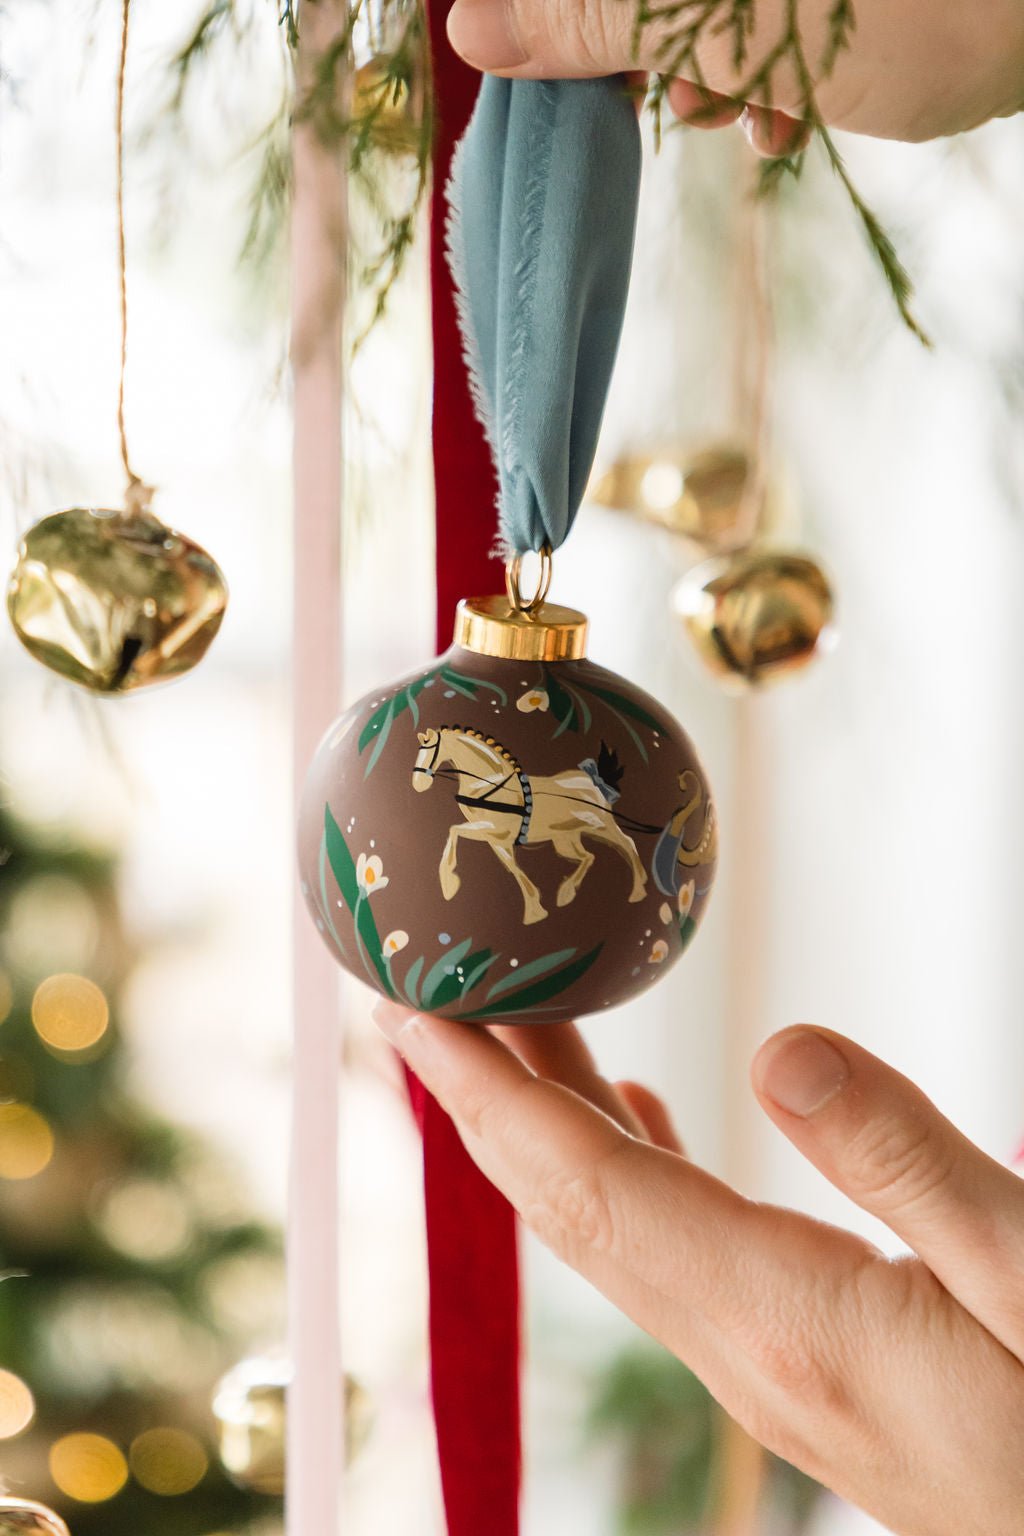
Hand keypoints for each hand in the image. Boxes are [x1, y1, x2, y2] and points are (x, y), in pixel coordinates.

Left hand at [374, 1005, 1023, 1535]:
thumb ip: (904, 1157)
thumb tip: (775, 1050)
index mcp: (780, 1314)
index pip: (586, 1184)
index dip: (489, 1094)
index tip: (415, 1015)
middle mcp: (740, 1345)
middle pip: (571, 1200)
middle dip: (486, 1095)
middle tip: (428, 995)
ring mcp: (757, 1361)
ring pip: (614, 1221)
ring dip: (550, 1120)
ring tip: (514, 1022)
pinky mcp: (788, 1360)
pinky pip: (667, 1248)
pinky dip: (628, 1165)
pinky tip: (635, 1110)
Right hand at [445, 0, 1023, 151]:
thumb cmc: (894, 6)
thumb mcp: (721, 17)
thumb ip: (591, 18)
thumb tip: (474, 29)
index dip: (555, 20)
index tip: (548, 73)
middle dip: (643, 46)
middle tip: (672, 96)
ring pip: (701, 2)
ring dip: (703, 70)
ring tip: (737, 109)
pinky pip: (764, 12)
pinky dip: (762, 68)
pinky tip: (783, 115)